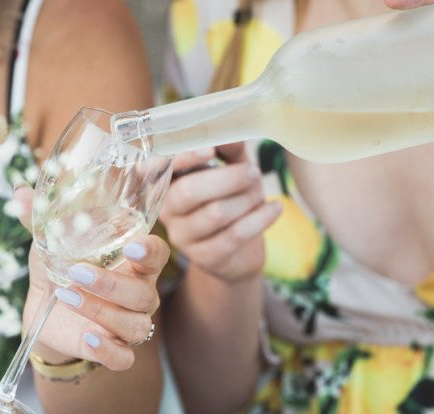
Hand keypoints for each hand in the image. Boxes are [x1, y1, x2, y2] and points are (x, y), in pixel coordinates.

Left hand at [14, 185, 168, 371]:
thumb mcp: (49, 243)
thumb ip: (40, 220)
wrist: (45, 312)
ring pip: (135, 325)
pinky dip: (108, 351)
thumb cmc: (59, 268)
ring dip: (101, 312)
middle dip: (111, 283)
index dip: (150, 251)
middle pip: (144, 293)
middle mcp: (139, 294)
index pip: (157, 254)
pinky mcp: (115, 351)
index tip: (132, 246)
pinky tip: (88, 340)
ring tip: (66, 297)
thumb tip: (20, 193)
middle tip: (76, 272)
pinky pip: (124, 358)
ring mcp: (129, 324)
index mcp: (132, 262)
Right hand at [159, 142, 280, 282]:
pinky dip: (259, 219)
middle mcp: (166, 211)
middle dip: (227, 179)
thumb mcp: (230, 170)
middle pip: (188, 192)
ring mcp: (183, 237)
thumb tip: (231, 134)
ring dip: (246, 199)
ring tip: (262, 192)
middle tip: (254, 172)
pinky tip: (274, 208)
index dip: (183, 158)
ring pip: (214, 214)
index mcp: (166, 183)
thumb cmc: (231, 200)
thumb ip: (228, 151)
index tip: (209, 150)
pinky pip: (234, 236)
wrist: (239, 251)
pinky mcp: (204, 258)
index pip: (159, 169)